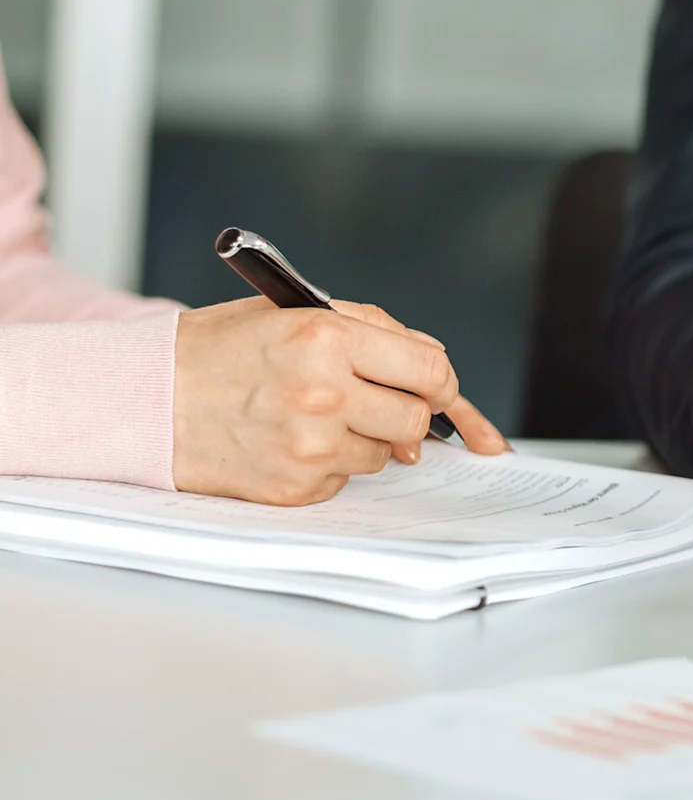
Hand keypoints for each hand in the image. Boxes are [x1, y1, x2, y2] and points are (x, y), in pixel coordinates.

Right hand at [172, 296, 508, 504]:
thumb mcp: (293, 312)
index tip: (436, 389)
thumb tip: (434, 364)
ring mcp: (310, 446)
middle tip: (378, 403)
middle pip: (416, 420)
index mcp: (326, 338)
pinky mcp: (296, 486)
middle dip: (408, 413)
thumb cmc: (220, 351)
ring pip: (385, 454)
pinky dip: (332, 462)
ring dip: (365, 437)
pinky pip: (346, 477)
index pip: (430, 371)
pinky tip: (290, 440)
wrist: (145, 399)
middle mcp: (323, 393)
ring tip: (313, 414)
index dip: (441, 384)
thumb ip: (372, 329)